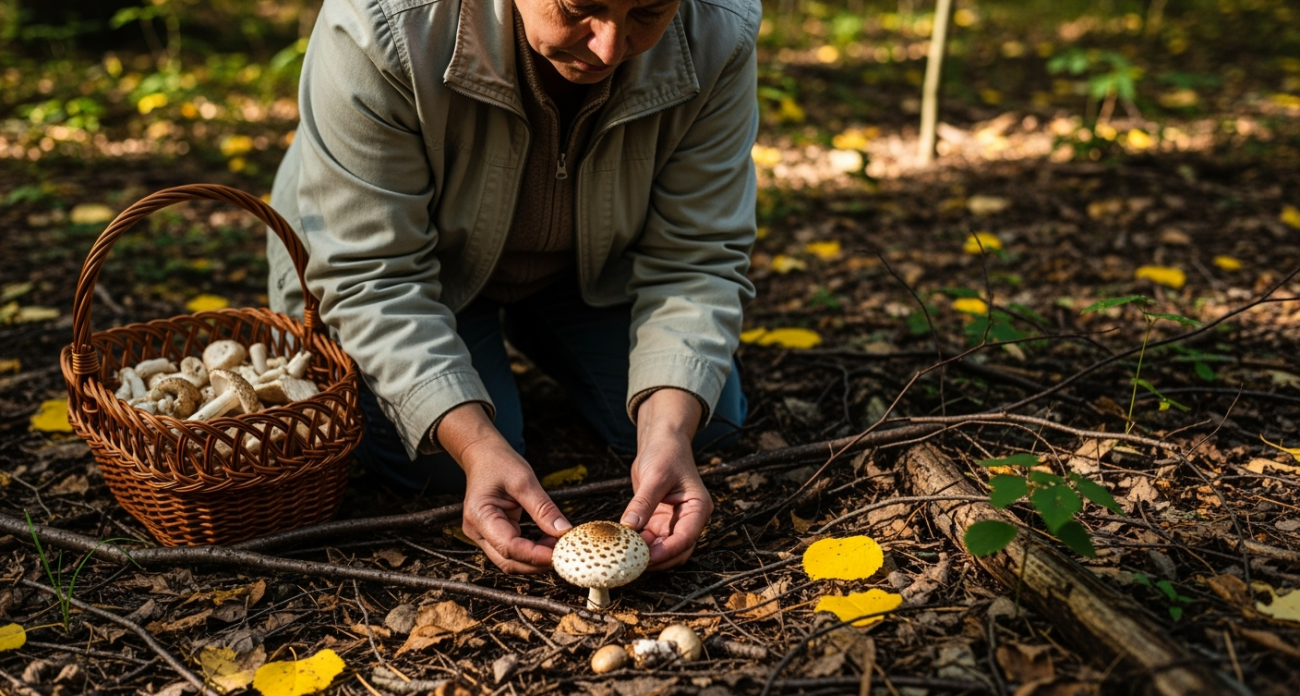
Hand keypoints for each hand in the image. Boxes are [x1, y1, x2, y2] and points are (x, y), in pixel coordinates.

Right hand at [438, 403, 570, 572]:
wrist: (483, 455)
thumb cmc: (498, 463)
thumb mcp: (525, 481)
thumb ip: (544, 508)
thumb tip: (564, 531)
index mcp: (479, 516)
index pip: (508, 547)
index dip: (535, 555)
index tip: (559, 553)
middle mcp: (476, 531)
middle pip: (508, 561)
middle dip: (537, 562)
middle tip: (564, 551)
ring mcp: (483, 536)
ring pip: (511, 560)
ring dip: (536, 559)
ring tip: (558, 543)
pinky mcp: (492, 535)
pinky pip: (513, 551)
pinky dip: (532, 551)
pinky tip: (548, 541)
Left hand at [621, 389, 712, 570]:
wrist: (661, 442)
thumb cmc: (665, 453)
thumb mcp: (655, 476)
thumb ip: (643, 502)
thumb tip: (629, 527)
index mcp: (698, 507)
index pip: (686, 537)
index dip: (667, 552)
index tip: (647, 559)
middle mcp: (689, 519)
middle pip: (677, 551)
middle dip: (657, 559)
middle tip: (633, 563)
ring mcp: (674, 522)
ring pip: (662, 549)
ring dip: (646, 554)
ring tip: (624, 556)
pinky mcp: (659, 522)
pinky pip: (650, 541)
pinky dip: (638, 545)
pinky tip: (622, 545)